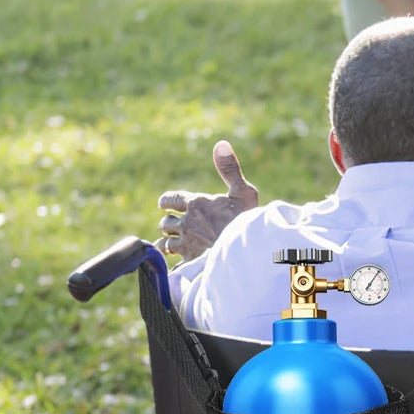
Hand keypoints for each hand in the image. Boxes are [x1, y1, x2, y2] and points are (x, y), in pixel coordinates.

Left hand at [156, 140, 258, 261]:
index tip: (164, 204)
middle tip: (172, 227)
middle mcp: (187, 223)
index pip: (171, 199)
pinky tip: (177, 269)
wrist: (249, 255)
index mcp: (196, 203)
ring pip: (165, 244)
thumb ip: (230, 169)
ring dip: (167, 244)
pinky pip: (173, 266)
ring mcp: (187, 245)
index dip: (166, 201)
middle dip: (168, 224)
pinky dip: (173, 268)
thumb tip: (221, 143)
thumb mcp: (244, 192)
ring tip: (172, 247)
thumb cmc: (248, 223)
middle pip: (166, 223)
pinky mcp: (190, 264)